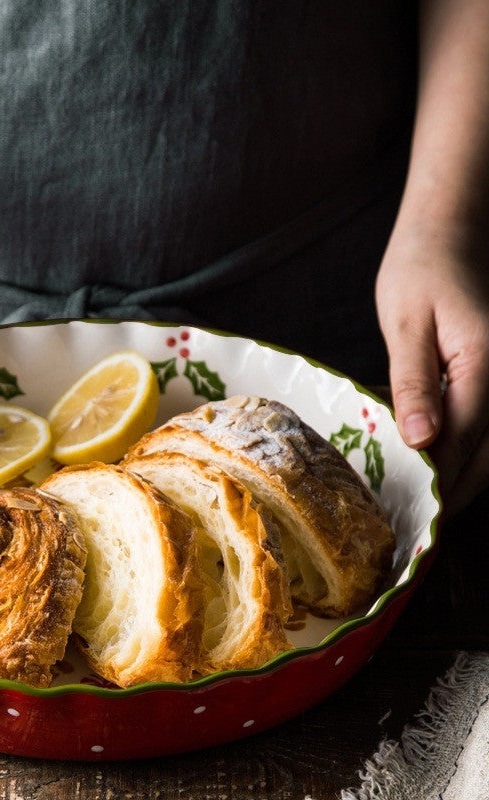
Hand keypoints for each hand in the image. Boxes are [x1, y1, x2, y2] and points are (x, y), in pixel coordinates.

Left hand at [376, 221, 488, 513]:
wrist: (450, 232)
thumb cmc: (421, 270)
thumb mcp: (406, 323)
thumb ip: (413, 382)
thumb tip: (419, 440)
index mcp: (485, 366)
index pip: (459, 442)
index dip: (433, 482)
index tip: (408, 515)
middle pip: (487, 456)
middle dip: (453, 492)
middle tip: (416, 522)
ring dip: (464, 476)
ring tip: (426, 502)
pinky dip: (470, 450)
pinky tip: (438, 461)